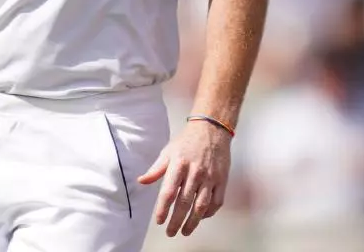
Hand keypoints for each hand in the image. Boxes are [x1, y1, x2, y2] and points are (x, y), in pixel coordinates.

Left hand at [138, 119, 231, 236]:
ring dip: (193, 222)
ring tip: (185, 231)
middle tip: (170, 232)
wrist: (211, 130)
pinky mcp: (222, 180)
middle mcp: (194, 173)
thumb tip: (141, 181)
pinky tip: (200, 217)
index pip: (169, 192)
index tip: (159, 221)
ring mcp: (209, 177)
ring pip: (201, 206)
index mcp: (178, 165)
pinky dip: (208, 213)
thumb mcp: (167, 152)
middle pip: (184, 202)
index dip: (163, 208)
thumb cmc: (186, 142)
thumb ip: (155, 169)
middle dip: (176, 220)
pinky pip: (216, 202)